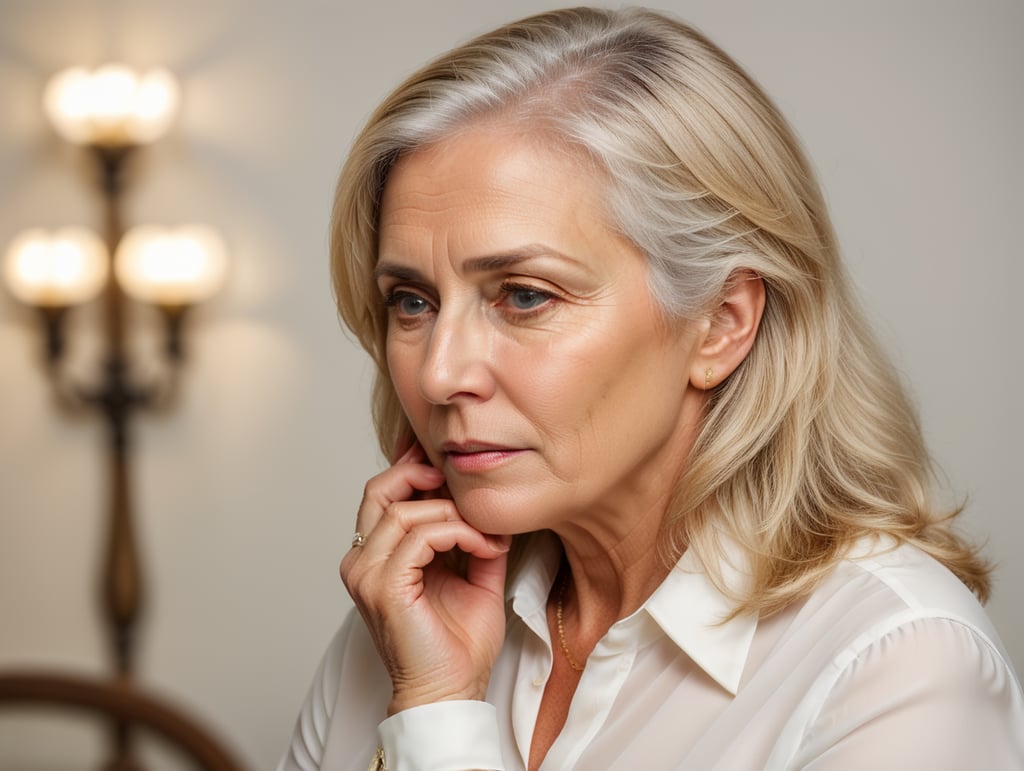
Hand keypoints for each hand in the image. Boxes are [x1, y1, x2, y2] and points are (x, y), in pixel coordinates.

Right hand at [339, 442, 510, 714]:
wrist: (452, 693)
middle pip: (379, 490)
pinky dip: (457, 532)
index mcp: (377, 557)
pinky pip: (419, 537)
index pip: (384, 495)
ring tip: (484, 533)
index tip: (452, 465)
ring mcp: (368, 574)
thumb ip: (474, 537)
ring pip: (403, 510)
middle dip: (421, 475)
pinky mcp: (384, 588)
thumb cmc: (458, 646)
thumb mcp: (474, 575)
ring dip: (452, 512)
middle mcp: (363, 562)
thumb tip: (487, 506)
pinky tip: (483, 547)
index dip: (415, 471)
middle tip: (460, 480)